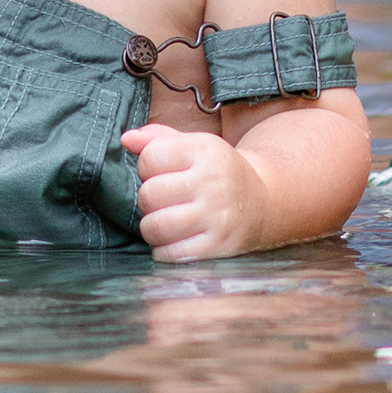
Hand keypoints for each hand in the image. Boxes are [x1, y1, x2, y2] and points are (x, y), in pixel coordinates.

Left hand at [126, 120, 267, 260]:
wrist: (264, 202)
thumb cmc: (219, 172)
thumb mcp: (195, 146)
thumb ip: (158, 139)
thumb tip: (127, 139)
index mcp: (205, 151)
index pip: (150, 157)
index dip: (147, 167)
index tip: (159, 173)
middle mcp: (212, 182)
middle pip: (149, 194)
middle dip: (148, 199)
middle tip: (163, 200)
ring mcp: (217, 216)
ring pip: (155, 226)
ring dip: (152, 227)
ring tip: (164, 221)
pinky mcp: (218, 245)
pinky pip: (170, 253)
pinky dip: (163, 250)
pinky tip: (174, 239)